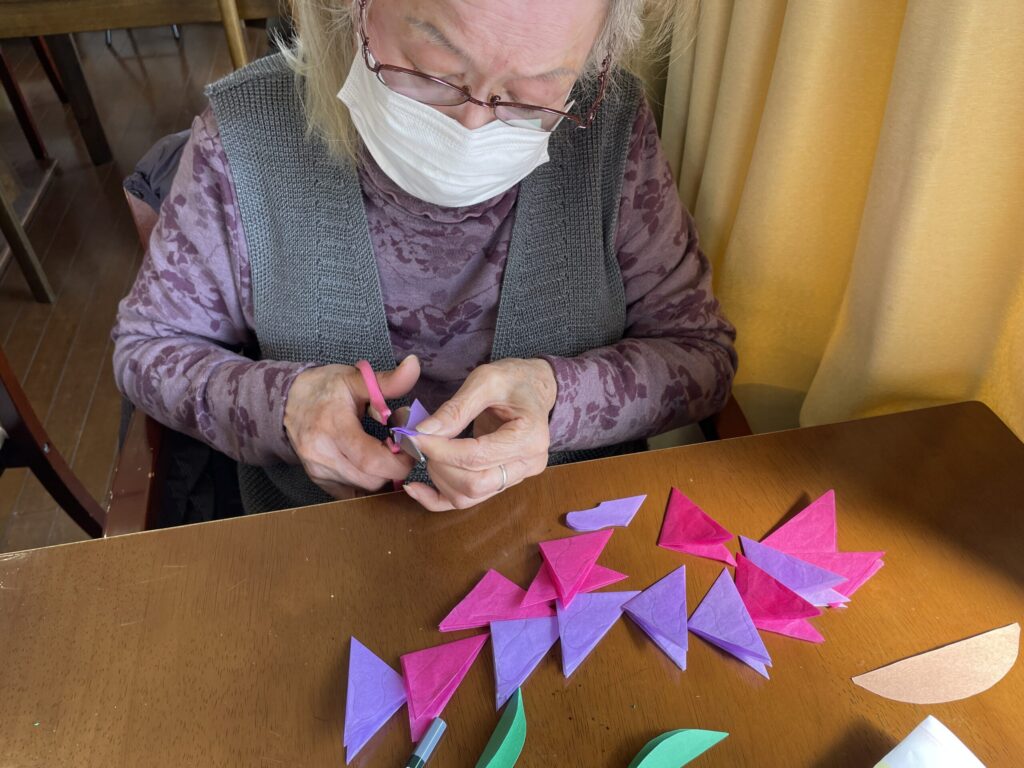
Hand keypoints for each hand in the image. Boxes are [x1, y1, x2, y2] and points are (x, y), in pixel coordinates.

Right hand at [284, 356, 419, 496]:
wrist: (288, 401)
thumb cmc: (324, 389)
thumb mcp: (356, 378)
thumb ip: (389, 379)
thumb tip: (414, 365)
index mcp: (333, 426)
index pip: (371, 460)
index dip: (398, 459)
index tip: (407, 445)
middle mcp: (322, 454)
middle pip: (371, 479)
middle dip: (393, 467)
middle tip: (397, 447)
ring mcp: (318, 470)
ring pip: (363, 488)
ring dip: (381, 474)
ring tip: (382, 452)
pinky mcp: (318, 480)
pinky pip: (351, 493)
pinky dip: (366, 482)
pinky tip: (368, 464)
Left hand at [402, 358, 557, 510]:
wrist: (532, 388)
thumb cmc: (513, 380)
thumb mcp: (485, 380)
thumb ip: (456, 408)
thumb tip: (423, 431)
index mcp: (529, 438)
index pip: (477, 457)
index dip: (441, 450)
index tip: (416, 436)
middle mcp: (527, 465)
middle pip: (474, 484)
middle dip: (440, 465)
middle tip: (422, 442)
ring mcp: (516, 478)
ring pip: (468, 496)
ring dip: (438, 478)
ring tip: (428, 450)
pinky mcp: (501, 483)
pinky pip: (466, 501)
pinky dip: (438, 499)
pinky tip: (415, 487)